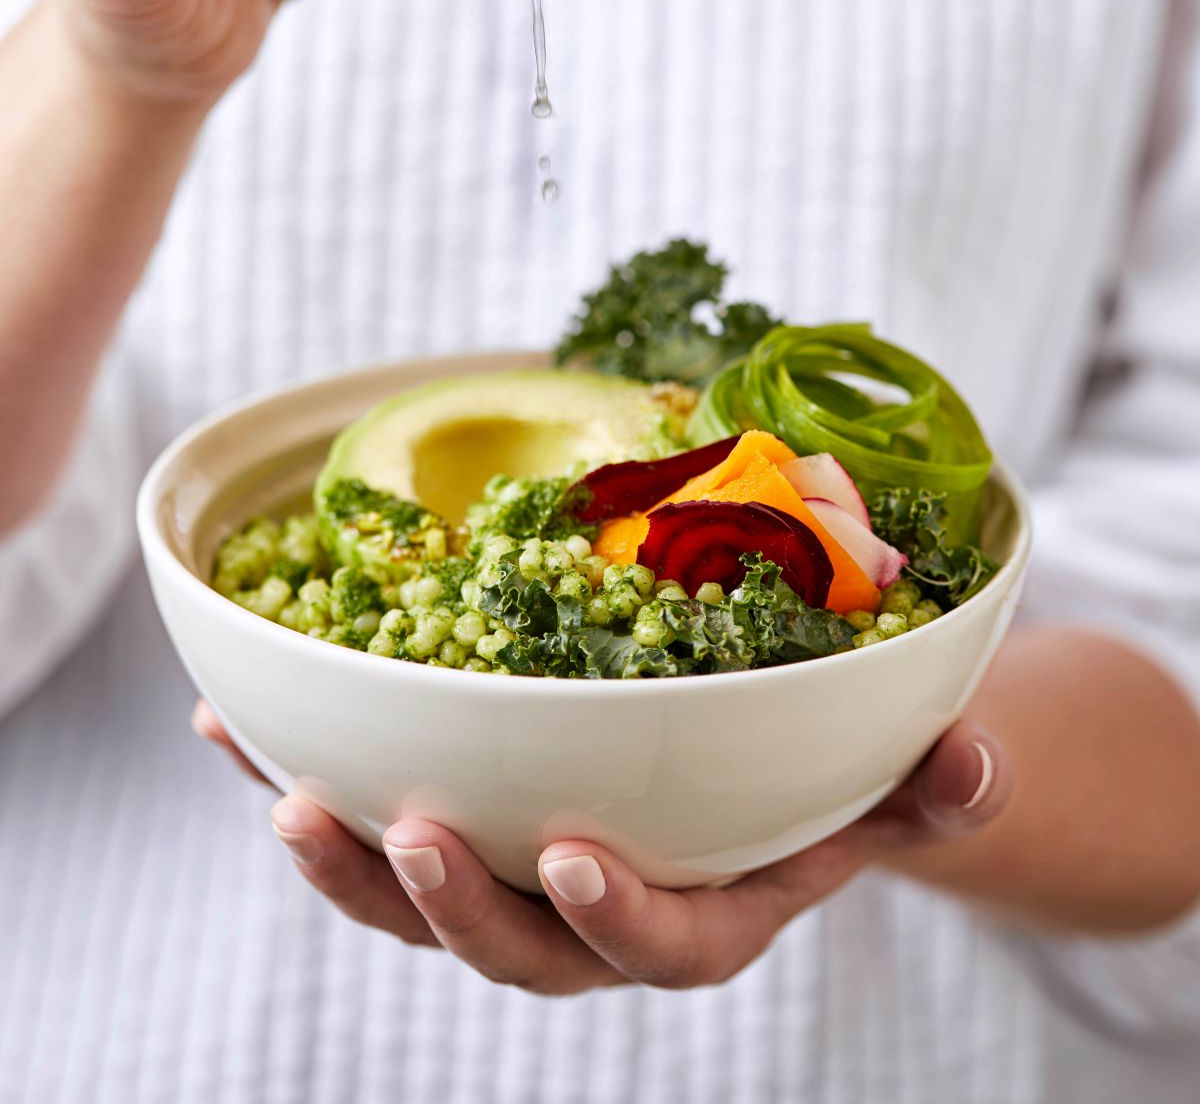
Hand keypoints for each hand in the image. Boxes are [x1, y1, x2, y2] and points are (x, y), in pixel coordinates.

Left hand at [193, 700, 1008, 992]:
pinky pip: (367, 811)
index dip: (616, 918)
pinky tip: (231, 723)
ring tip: (288, 797)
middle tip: (408, 832)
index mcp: (700, 910)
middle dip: (450, 906)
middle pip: (510, 946)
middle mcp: (591, 913)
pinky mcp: (449, 821)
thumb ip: (930, 782)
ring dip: (348, 857)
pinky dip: (299, 773)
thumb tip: (976, 759)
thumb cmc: (820, 774)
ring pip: (418, 901)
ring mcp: (509, 876)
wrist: (751, 771)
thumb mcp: (888, 775)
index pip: (659, 947)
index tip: (577, 857)